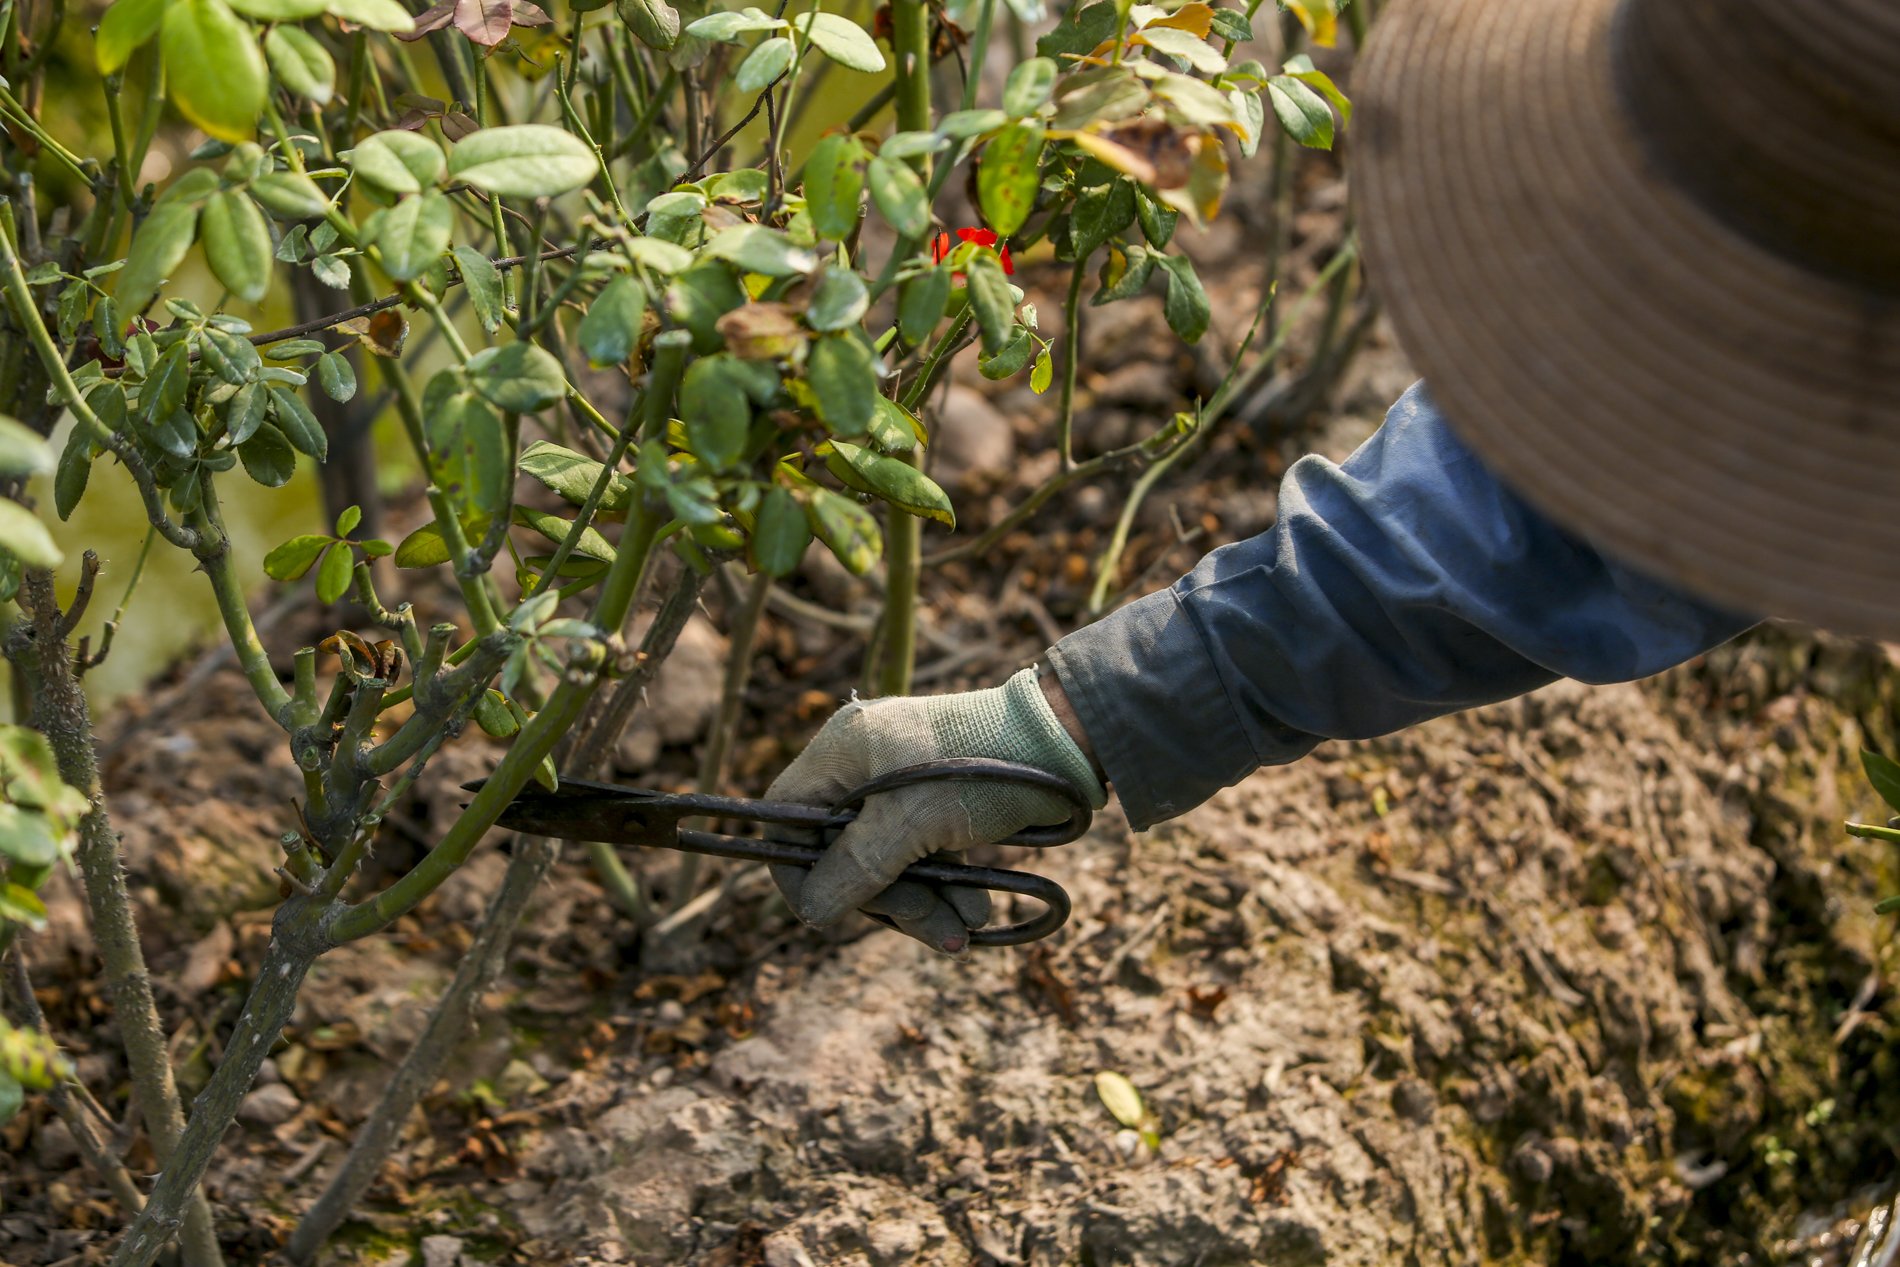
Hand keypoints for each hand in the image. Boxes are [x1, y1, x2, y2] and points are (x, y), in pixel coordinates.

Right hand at [765, 667, 1104, 953]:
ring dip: (922, 903)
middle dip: (885, 898)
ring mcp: (901, 786)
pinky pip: (922, 856)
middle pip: (841, 851)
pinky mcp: (938, 804)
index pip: (787, 817)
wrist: (1067, 741)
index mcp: (841, 752)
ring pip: (888, 862)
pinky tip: (975, 914)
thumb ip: (856, 869)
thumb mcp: (911, 825)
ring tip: (963, 930)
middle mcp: (863, 766)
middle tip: (929, 923)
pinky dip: (945, 886)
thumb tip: (813, 913)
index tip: (828, 911)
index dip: (798, 869)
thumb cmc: (982, 769)